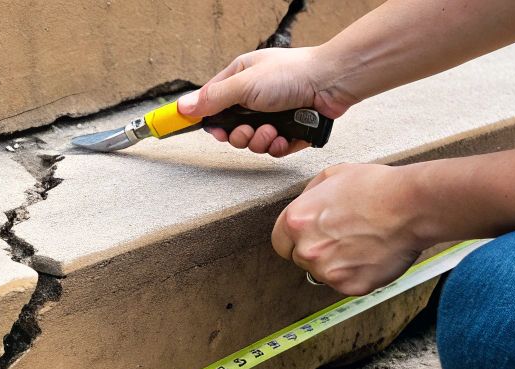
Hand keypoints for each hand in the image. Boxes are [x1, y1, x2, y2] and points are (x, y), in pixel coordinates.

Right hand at [177, 47, 354, 157]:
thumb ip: (213, 98)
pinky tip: (284, 137)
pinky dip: (278, 146)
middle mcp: (255, 98)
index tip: (212, 130)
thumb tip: (183, 106)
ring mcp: (273, 115)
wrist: (332, 82)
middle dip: (240, 136)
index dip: (210, 120)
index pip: (213, 104)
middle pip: (232, 129)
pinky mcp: (289, 130)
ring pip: (253, 142)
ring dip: (260, 141)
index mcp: (240, 79)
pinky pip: (274, 149)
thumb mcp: (244, 84)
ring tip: (272, 130)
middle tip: (248, 130)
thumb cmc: (293, 73)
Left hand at [272, 163, 430, 294]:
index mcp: (297, 222)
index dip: (295, 239)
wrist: (412, 206)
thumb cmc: (378, 188)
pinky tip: (371, 254)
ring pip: (323, 273)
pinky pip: (346, 284)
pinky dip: (357, 273)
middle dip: (317, 250)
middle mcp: (307, 250)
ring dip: (337, 263)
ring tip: (362, 242)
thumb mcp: (333, 176)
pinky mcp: (350, 286)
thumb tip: (303, 207)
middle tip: (344, 235)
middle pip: (301, 259)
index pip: (280, 242)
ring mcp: (328, 271)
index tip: (309, 237)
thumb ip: (309, 196)